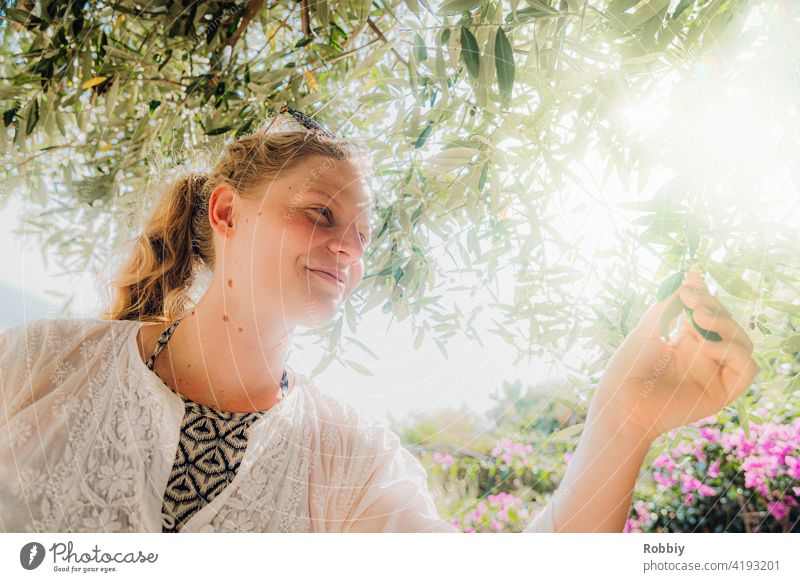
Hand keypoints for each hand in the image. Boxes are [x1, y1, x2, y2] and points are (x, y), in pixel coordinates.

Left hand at [593, 269, 759, 440]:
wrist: (621, 401)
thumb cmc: (628, 368)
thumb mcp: (648, 329)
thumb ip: (668, 306)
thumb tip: (687, 279)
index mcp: (688, 341)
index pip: (709, 312)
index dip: (704, 294)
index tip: (691, 278)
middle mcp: (705, 356)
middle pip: (728, 324)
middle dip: (713, 306)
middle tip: (691, 298)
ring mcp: (715, 374)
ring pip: (743, 343)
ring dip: (725, 325)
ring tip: (698, 318)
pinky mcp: (721, 392)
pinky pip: (746, 369)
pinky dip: (733, 352)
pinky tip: (706, 346)